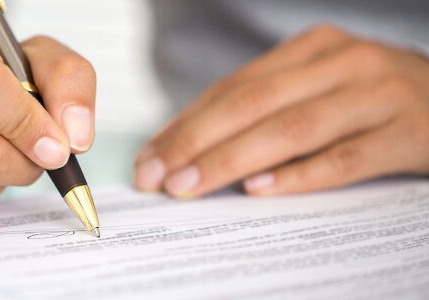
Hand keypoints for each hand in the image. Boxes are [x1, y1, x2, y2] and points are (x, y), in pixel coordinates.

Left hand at [135, 25, 428, 197]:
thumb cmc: (374, 101)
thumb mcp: (320, 89)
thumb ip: (266, 110)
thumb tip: (192, 149)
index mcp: (312, 49)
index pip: (233, 88)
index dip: (185, 123)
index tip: (149, 156)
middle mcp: (342, 63)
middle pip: (253, 104)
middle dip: (195, 141)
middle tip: (156, 176)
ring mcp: (378, 94)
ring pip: (292, 129)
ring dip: (232, 160)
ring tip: (190, 186)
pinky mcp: (409, 132)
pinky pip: (346, 158)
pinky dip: (299, 175)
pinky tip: (260, 190)